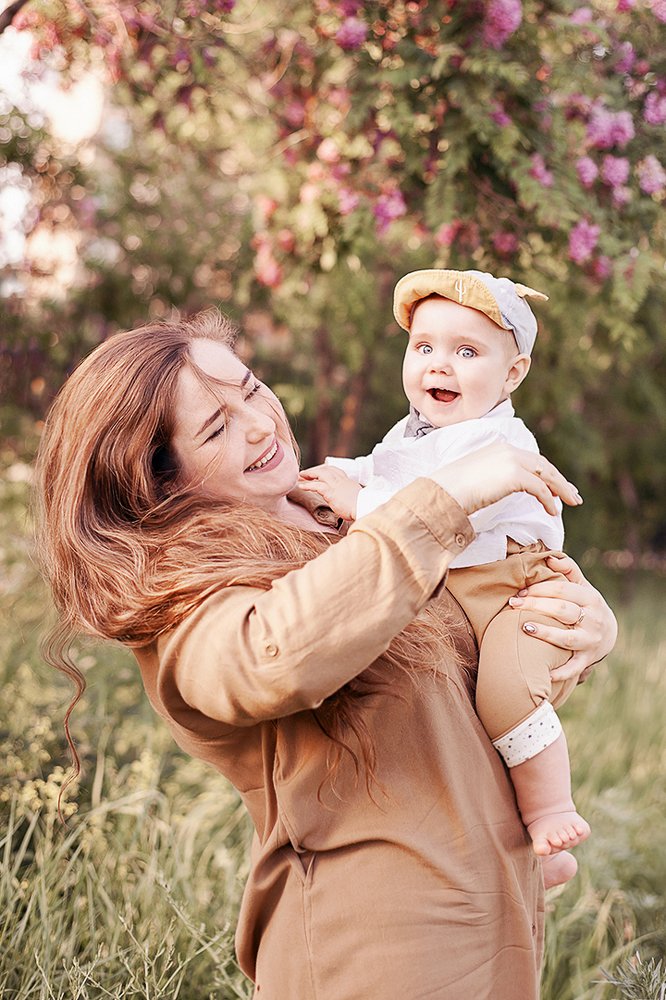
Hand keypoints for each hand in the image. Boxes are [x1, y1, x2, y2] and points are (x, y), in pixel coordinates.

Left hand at [298, 465, 361, 521]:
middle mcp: (342, 481)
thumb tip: (347, 501)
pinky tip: (301, 486)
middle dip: (315, 470)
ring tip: (300, 477)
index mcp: (348, 482)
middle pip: (326, 470)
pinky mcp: (331, 492)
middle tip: (305, 474)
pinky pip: (316, 486)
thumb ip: (350, 496)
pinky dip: (308, 485)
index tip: (318, 471)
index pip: (335, 471)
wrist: (365, 508)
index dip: (325, 470)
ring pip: (320, 474)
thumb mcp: (357, 498)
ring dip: (309, 475)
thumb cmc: (363, 507)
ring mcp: (336, 485)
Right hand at [428, 442, 582, 516]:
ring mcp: (512, 461)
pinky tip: (552, 511)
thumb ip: (491, 478)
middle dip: (559, 480)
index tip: (555, 485)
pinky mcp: (514, 475)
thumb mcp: (475, 477)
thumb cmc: (452, 489)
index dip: (544, 472)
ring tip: (571, 502)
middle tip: (572, 494)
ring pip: (546, 474)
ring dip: (561, 489)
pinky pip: (539, 489)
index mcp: (498, 448)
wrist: (444, 491)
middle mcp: (507, 450)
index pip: (529, 459)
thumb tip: (496, 489)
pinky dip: (548, 500)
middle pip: (542, 465)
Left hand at [509, 554, 617, 682]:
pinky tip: (544, 673)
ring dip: (545, 634)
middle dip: (536, 606)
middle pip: (562, 611)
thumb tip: (549, 556)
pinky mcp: (586, 659)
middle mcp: (593, 620)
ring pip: (566, 639)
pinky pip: (573, 668)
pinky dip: (560, 673)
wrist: (609, 633)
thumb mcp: (582, 586)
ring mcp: (590, 641)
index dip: (540, 589)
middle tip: (513, 604)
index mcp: (590, 598)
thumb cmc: (586, 605)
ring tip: (524, 628)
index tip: (521, 591)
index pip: (563, 590)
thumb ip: (568, 569)